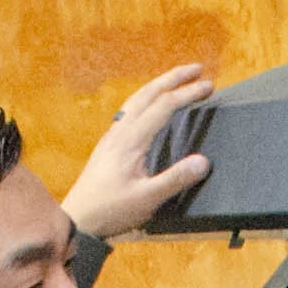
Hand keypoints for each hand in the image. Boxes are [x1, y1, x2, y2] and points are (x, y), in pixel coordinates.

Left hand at [63, 63, 213, 239]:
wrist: (78, 219)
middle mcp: (121, 131)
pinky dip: (146, 99)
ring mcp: (112, 136)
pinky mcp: (108, 144)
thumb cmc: (111, 211)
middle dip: (174, 78)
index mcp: (132, 140)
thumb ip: (175, 179)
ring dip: (159, 85)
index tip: (208, 87)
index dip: (188, 93)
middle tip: (197, 69)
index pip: (164, 105)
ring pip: (137, 99)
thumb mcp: (147, 199)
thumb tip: (203, 162)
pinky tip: (149, 106)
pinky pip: (129, 110)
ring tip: (176, 80)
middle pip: (149, 93)